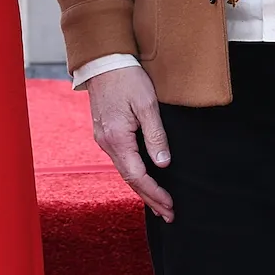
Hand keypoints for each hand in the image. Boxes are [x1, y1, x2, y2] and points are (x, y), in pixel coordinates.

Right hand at [87, 65, 174, 221]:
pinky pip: (120, 160)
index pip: (137, 176)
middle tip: (168, 214)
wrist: (103, 61)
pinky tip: (142, 178)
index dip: (155, 193)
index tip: (170, 206)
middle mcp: (106, 143)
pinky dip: (133, 174)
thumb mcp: (147, 105)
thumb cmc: (127, 78)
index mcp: (117, 138)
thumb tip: (163, 164)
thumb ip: (155, 136)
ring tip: (159, 203)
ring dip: (142, 188)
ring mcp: (103, 138)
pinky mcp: (104, 132)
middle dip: (149, 198)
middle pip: (129, 179)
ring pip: (124, 170)